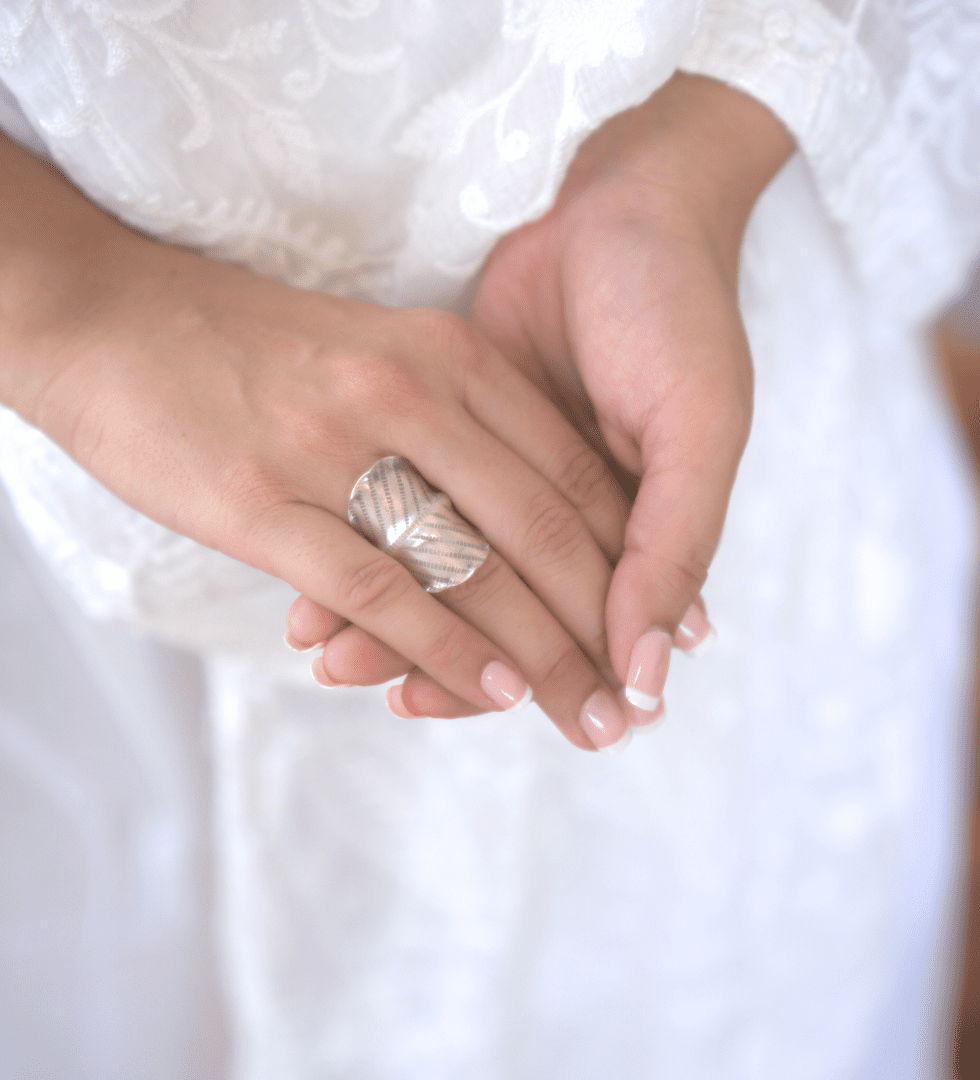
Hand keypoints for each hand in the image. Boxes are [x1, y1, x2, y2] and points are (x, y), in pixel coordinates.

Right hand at [0, 132, 632, 750]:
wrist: (110, 314)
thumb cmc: (244, 346)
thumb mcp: (372, 352)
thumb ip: (445, 419)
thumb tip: (506, 512)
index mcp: (445, 356)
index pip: (566, 470)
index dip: (620, 556)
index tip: (649, 624)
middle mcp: (408, 393)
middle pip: (541, 527)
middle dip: (600, 628)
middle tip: (635, 702)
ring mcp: (337, 444)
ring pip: (477, 566)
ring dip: (542, 656)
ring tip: (588, 718)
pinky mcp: (266, 498)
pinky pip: (383, 586)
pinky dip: (449, 646)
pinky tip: (494, 692)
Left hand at [295, 74, 791, 729]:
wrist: (620, 199)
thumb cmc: (676, 309)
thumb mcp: (699, 426)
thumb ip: (676, 546)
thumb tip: (650, 669)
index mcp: (639, 534)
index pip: (582, 635)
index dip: (539, 677)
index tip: (461, 706)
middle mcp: (573, 522)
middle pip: (507, 618)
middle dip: (446, 658)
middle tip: (376, 690)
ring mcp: (511, 482)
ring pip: (450, 576)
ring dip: (396, 617)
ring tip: (331, 653)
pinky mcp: (458, 437)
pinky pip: (413, 512)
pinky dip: (372, 546)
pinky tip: (321, 581)